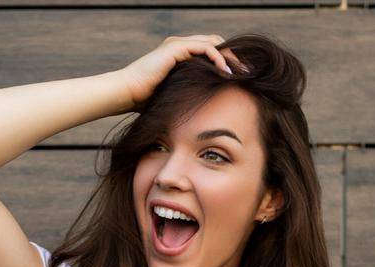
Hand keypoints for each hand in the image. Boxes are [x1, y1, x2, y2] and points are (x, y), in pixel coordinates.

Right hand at [118, 35, 246, 108]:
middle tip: (250, 74)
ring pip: (214, 43)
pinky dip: (218, 58)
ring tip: (243, 73)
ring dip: (231, 57)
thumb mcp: (174, 97)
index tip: (243, 78)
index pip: (212, 51)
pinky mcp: (175, 48)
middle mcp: (181, 45)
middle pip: (218, 44)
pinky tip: (226, 73)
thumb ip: (188, 96)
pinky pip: (205, 48)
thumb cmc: (144, 101)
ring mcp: (178, 44)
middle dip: (235, 57)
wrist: (125, 93)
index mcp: (181, 54)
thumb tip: (204, 114)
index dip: (229, 62)